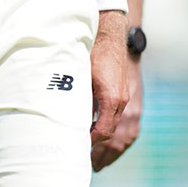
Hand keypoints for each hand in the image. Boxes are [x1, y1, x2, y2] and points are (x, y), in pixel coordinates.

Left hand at [89, 10, 128, 143]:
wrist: (109, 34)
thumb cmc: (92, 53)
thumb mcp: (81, 77)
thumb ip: (76, 99)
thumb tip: (64, 118)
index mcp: (111, 99)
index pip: (103, 131)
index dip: (90, 142)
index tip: (77, 146)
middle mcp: (120, 100)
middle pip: (110, 132)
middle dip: (97, 145)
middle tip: (79, 151)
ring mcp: (124, 96)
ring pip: (115, 125)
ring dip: (102, 136)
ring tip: (86, 144)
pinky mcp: (122, 92)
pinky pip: (115, 115)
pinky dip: (105, 124)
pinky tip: (90, 126)